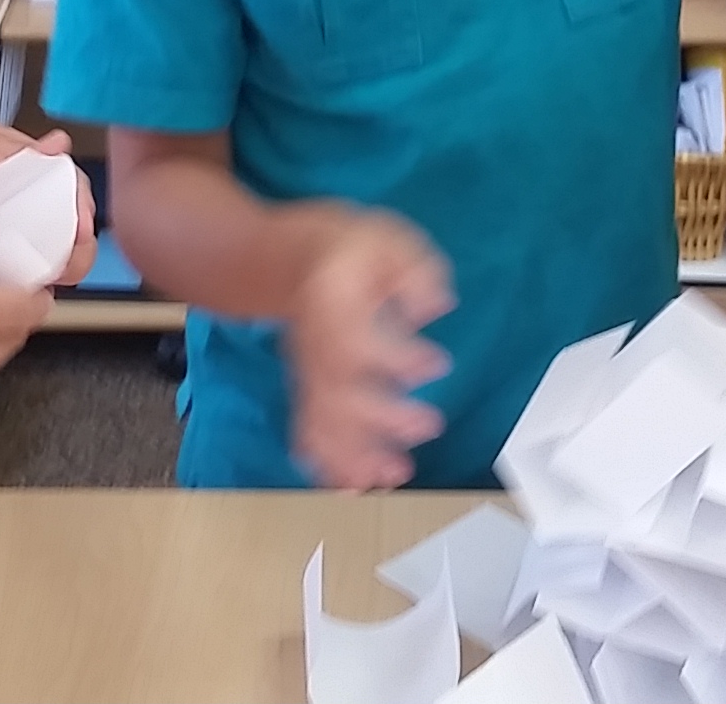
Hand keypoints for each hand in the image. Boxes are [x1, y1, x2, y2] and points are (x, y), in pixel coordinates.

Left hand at [0, 97, 96, 284]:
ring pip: (13, 263)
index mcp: (2, 162)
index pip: (59, 188)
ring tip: (30, 291)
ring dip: (29, 279)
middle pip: (47, 232)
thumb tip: (57, 157)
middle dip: (65, 252)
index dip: (79, 212)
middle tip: (61, 270)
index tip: (80, 235)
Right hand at [283, 209, 454, 490]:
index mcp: (334, 302)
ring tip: (393, 477)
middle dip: (382, 418)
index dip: (399, 357)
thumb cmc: (349, 250)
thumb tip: (433, 305)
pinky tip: (354, 488)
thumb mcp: (387, 238)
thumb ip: (413, 270)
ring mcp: (308, 372)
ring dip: (356, 455)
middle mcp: (316, 344)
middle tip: (429, 425)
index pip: (359, 337)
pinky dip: (330, 464)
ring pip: (323, 421)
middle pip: (338, 391)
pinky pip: (311, 432)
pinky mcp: (308, 390)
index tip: (438, 362)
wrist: (288, 259)